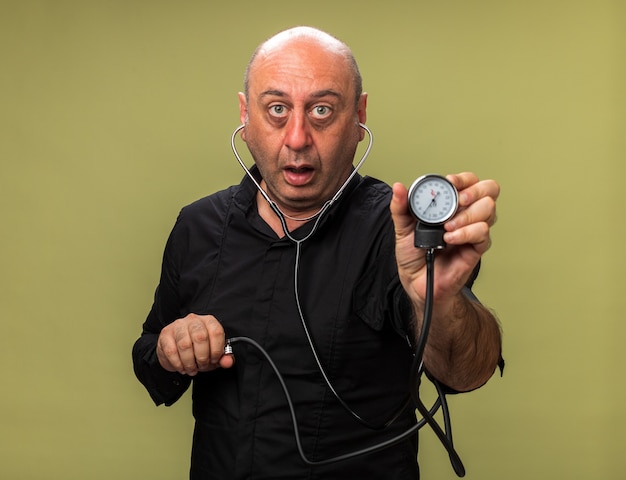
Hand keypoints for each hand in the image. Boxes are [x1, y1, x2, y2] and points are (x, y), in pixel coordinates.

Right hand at [156, 313, 234, 375]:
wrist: (175, 349)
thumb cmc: (197, 350)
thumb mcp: (212, 354)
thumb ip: (223, 358)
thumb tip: (228, 362)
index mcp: (208, 321)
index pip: (216, 332)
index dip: (217, 350)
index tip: (214, 360)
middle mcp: (193, 320)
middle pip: (200, 337)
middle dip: (202, 357)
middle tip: (202, 366)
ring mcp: (178, 325)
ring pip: (185, 345)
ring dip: (189, 362)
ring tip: (192, 369)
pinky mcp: (165, 334)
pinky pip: (171, 351)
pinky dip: (178, 364)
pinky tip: (181, 367)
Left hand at [390, 172, 499, 307]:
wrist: (417, 282)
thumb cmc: (414, 256)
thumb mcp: (402, 228)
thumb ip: (400, 207)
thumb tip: (398, 187)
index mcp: (450, 205)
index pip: (469, 181)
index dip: (463, 178)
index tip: (449, 182)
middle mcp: (465, 215)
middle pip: (489, 190)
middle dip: (474, 191)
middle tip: (458, 201)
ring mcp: (472, 231)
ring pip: (489, 209)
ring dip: (468, 214)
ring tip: (448, 226)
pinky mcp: (476, 248)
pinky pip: (482, 234)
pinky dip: (466, 233)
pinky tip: (450, 238)